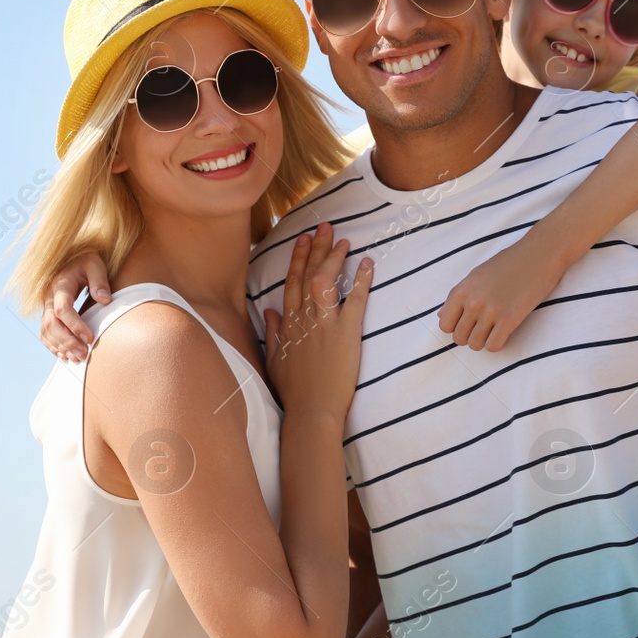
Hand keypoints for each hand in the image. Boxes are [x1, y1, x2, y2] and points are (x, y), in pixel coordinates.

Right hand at [39, 254, 111, 361]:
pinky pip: (45, 334)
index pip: (62, 308)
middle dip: (67, 341)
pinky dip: (54, 346)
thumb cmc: (87, 262)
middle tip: (84, 354)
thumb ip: (100, 281)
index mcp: (60, 284)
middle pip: (51, 323)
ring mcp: (46, 307)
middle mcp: (49, 297)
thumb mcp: (95, 264)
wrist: (74, 261)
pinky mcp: (48, 314)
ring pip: (46, 331)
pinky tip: (67, 356)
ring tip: (78, 359)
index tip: (90, 337)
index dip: (75, 325)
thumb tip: (105, 300)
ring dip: (61, 347)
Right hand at [264, 222, 372, 420]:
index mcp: (289, 324)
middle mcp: (304, 318)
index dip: (297, 258)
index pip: (292, 282)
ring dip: (335, 257)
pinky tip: (368, 264)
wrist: (311, 411)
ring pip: (327, 281)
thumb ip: (273, 333)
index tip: (303, 239)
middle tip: (324, 226)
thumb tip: (270, 311)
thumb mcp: (274, 360)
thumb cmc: (294, 391)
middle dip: (316, 247)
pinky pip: (356, 301)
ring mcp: (325, 324)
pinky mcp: (346, 334)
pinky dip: (362, 281)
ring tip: (344, 240)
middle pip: (308, 274)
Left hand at [437, 238, 557, 351]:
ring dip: (484, 341)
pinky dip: (497, 343)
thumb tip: (440, 317)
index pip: (444, 325)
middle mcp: (472, 302)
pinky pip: (494, 346)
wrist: (538, 255)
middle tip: (483, 327)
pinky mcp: (510, 319)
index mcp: (461, 290)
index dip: (455, 327)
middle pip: (459, 338)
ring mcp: (491, 311)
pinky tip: (504, 332)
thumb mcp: (476, 275)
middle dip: (469, 336)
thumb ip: (457, 297)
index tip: (468, 323)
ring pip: (475, 345)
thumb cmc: (508, 263)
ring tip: (493, 329)